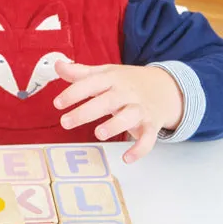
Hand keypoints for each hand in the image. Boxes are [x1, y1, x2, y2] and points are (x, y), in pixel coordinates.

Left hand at [53, 62, 183, 163]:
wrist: (165, 88)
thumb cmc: (128, 82)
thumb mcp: (106, 73)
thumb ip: (80, 73)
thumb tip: (58, 66)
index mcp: (113, 79)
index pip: (91, 83)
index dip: (74, 93)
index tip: (57, 103)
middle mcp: (126, 93)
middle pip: (107, 101)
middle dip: (86, 112)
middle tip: (65, 122)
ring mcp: (140, 109)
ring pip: (129, 117)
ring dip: (114, 125)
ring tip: (98, 134)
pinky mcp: (151, 125)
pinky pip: (148, 138)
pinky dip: (140, 149)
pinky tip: (127, 158)